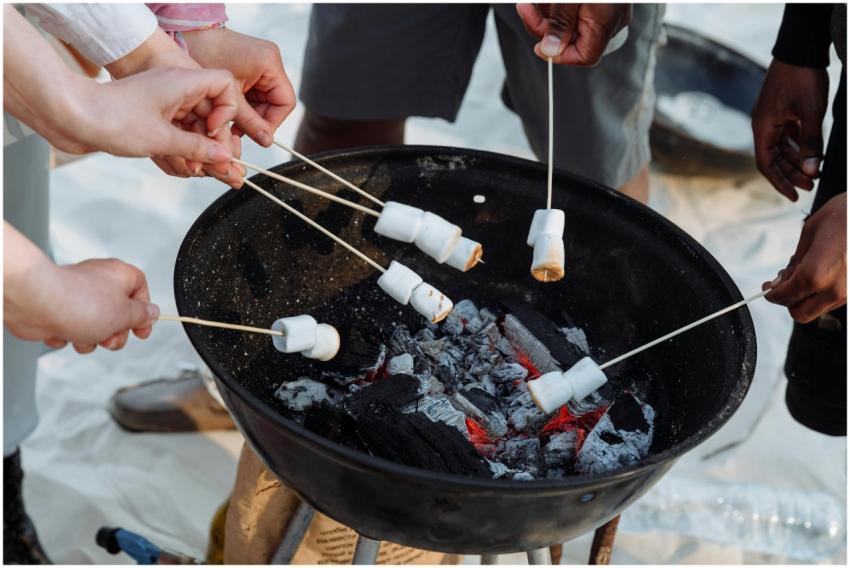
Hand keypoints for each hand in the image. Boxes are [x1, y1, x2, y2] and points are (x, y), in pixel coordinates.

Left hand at [4, 224, 158, 352]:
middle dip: (114, 333)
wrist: (37, 303)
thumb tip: (151, 313)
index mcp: (120, 275)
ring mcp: (75, 294)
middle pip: (118, 313)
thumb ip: (142, 315)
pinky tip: (63, 332)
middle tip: (109, 338)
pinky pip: (70, 327)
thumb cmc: (80, 302)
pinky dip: (68, 334)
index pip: (142, 292)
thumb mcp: (126, 314)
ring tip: (82, 335)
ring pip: (93, 324)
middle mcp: (98, 281)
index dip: (143, 314)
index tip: (141, 331)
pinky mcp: (56, 306)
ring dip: (90, 338)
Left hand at [106, 30, 245, 186]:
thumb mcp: (162, 139)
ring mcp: (163, 105)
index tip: (214, 133)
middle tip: (218, 168)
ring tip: (194, 172)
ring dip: (197, 153)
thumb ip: (198, 149)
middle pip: (212, 115)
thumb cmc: (111, 118)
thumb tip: (223, 158)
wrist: (69, 117)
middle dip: (214, 143)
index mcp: (182, 83)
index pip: (224, 87)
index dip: (227, 112)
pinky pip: (177, 136)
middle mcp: (175, 91)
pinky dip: (180, 153)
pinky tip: (179, 168)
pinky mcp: (151, 120)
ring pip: (195, 129)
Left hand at [182, 27, 295, 143]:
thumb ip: (249, 120)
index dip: (272, 122)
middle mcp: (270, 61)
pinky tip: (228, 109)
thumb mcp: (229, 95)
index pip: (285, 102)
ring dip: (248, 114)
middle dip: (257, 119)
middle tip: (237, 130)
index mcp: (270, 63)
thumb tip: (266, 141)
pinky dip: (243, 104)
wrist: (184, 35)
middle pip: (275, 103)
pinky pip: (254, 92)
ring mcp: (261, 62)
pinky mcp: (251, 66)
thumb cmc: (203, 54)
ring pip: (264, 100)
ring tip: (229, 120)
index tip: (256, 134)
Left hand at [516, 3, 630, 65]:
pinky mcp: (602, 1)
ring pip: (572, 24)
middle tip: (526, 10)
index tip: (539, 48)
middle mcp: (611, 18)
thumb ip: (560, 22)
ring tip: (530, 2)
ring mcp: (609, 8)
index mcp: (606, 21)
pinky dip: (558, 6)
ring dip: (547, 14)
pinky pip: (578, 12)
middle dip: (545, 27)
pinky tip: (543, 0)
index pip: (585, 57)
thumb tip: (550, 50)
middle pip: (574, 40)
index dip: (559, 56)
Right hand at [751, 59, 828, 200]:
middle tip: (810, 185)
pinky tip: (811, 151)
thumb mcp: (811, 114)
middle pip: (773, 158)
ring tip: (813, 171)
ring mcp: (770, 117)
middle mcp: (762, 125)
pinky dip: (797, 145)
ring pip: (780, 147)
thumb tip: (812, 171)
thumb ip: (810, 143)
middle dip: (791, 173)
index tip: (794, 195)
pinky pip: (786, 134)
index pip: (767, 164)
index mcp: (763, 128)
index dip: (780, 182)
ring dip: (795, 160)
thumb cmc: (802, 79)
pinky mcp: (779, 110)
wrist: (799, 49)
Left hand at [763, 193, 845, 322]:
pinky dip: (823, 293)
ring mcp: (848, 293)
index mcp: (815, 275)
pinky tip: (822, 274)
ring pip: (818, 309)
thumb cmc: (844, 216)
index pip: (785, 297)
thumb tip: (780, 281)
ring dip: (807, 297)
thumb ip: (795, 262)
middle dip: (789, 301)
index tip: (768, 287)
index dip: (772, 294)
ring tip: (806, 273)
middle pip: (801, 313)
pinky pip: (833, 300)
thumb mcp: (810, 234)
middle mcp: (834, 290)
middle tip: (784, 284)